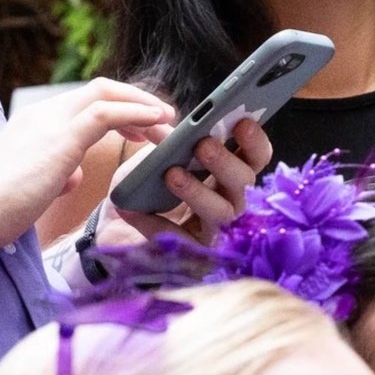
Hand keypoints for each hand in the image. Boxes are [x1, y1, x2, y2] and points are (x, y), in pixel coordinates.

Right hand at [0, 79, 172, 251]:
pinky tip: (157, 122)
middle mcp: (43, 114)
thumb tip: (72, 175)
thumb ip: (55, 174)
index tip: (141, 128)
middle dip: (138, 102)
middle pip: (101, 89)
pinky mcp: (60, 139)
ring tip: (169, 124)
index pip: (85, 100)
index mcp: (35, 122)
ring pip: (107, 94)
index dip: (119, 108)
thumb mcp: (31, 186)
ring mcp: (51, 122)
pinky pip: (107, 113)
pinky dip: (136, 112)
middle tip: (164, 122)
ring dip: (144, 107)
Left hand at [108, 117, 272, 246]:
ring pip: (221, 212)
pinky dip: (157, 223)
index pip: (256, 158)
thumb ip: (172, 141)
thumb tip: (175, 129)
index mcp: (230, 173)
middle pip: (244, 183)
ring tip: (172, 173)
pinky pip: (181, 239)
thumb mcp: (158, 155)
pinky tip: (134, 211)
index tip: (242, 121)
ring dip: (197, 191)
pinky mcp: (194, 253)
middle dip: (225, 162)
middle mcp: (231, 201)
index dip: (254, 141)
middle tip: (203, 144)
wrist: (117, 221)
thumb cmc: (148, 184)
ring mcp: (216, 229)